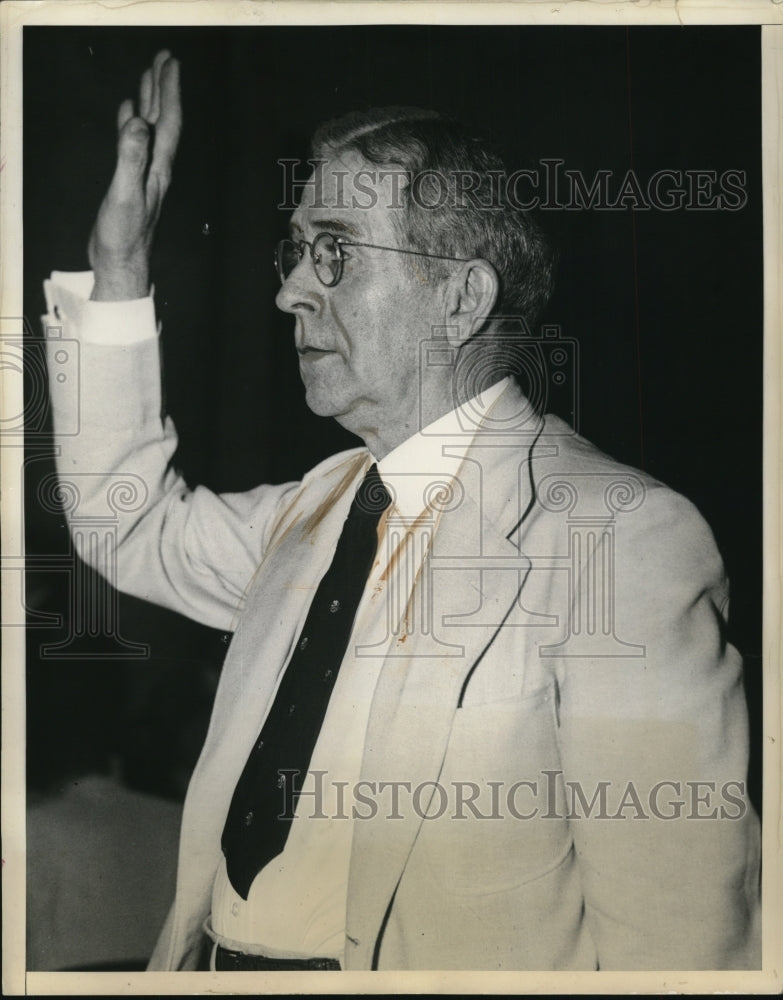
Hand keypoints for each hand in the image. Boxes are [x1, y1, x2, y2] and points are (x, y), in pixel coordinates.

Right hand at [89, 50, 181, 300]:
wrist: (121, 263)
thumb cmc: (124, 235)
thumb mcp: (125, 194)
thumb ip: (130, 158)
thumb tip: (137, 122)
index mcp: (158, 167)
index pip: (168, 121)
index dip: (170, 91)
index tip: (170, 63)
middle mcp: (156, 167)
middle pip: (164, 120)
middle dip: (164, 88)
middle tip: (163, 58)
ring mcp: (144, 173)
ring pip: (151, 129)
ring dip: (151, 101)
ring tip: (149, 76)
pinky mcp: (131, 181)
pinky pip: (134, 143)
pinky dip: (131, 124)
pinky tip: (128, 114)